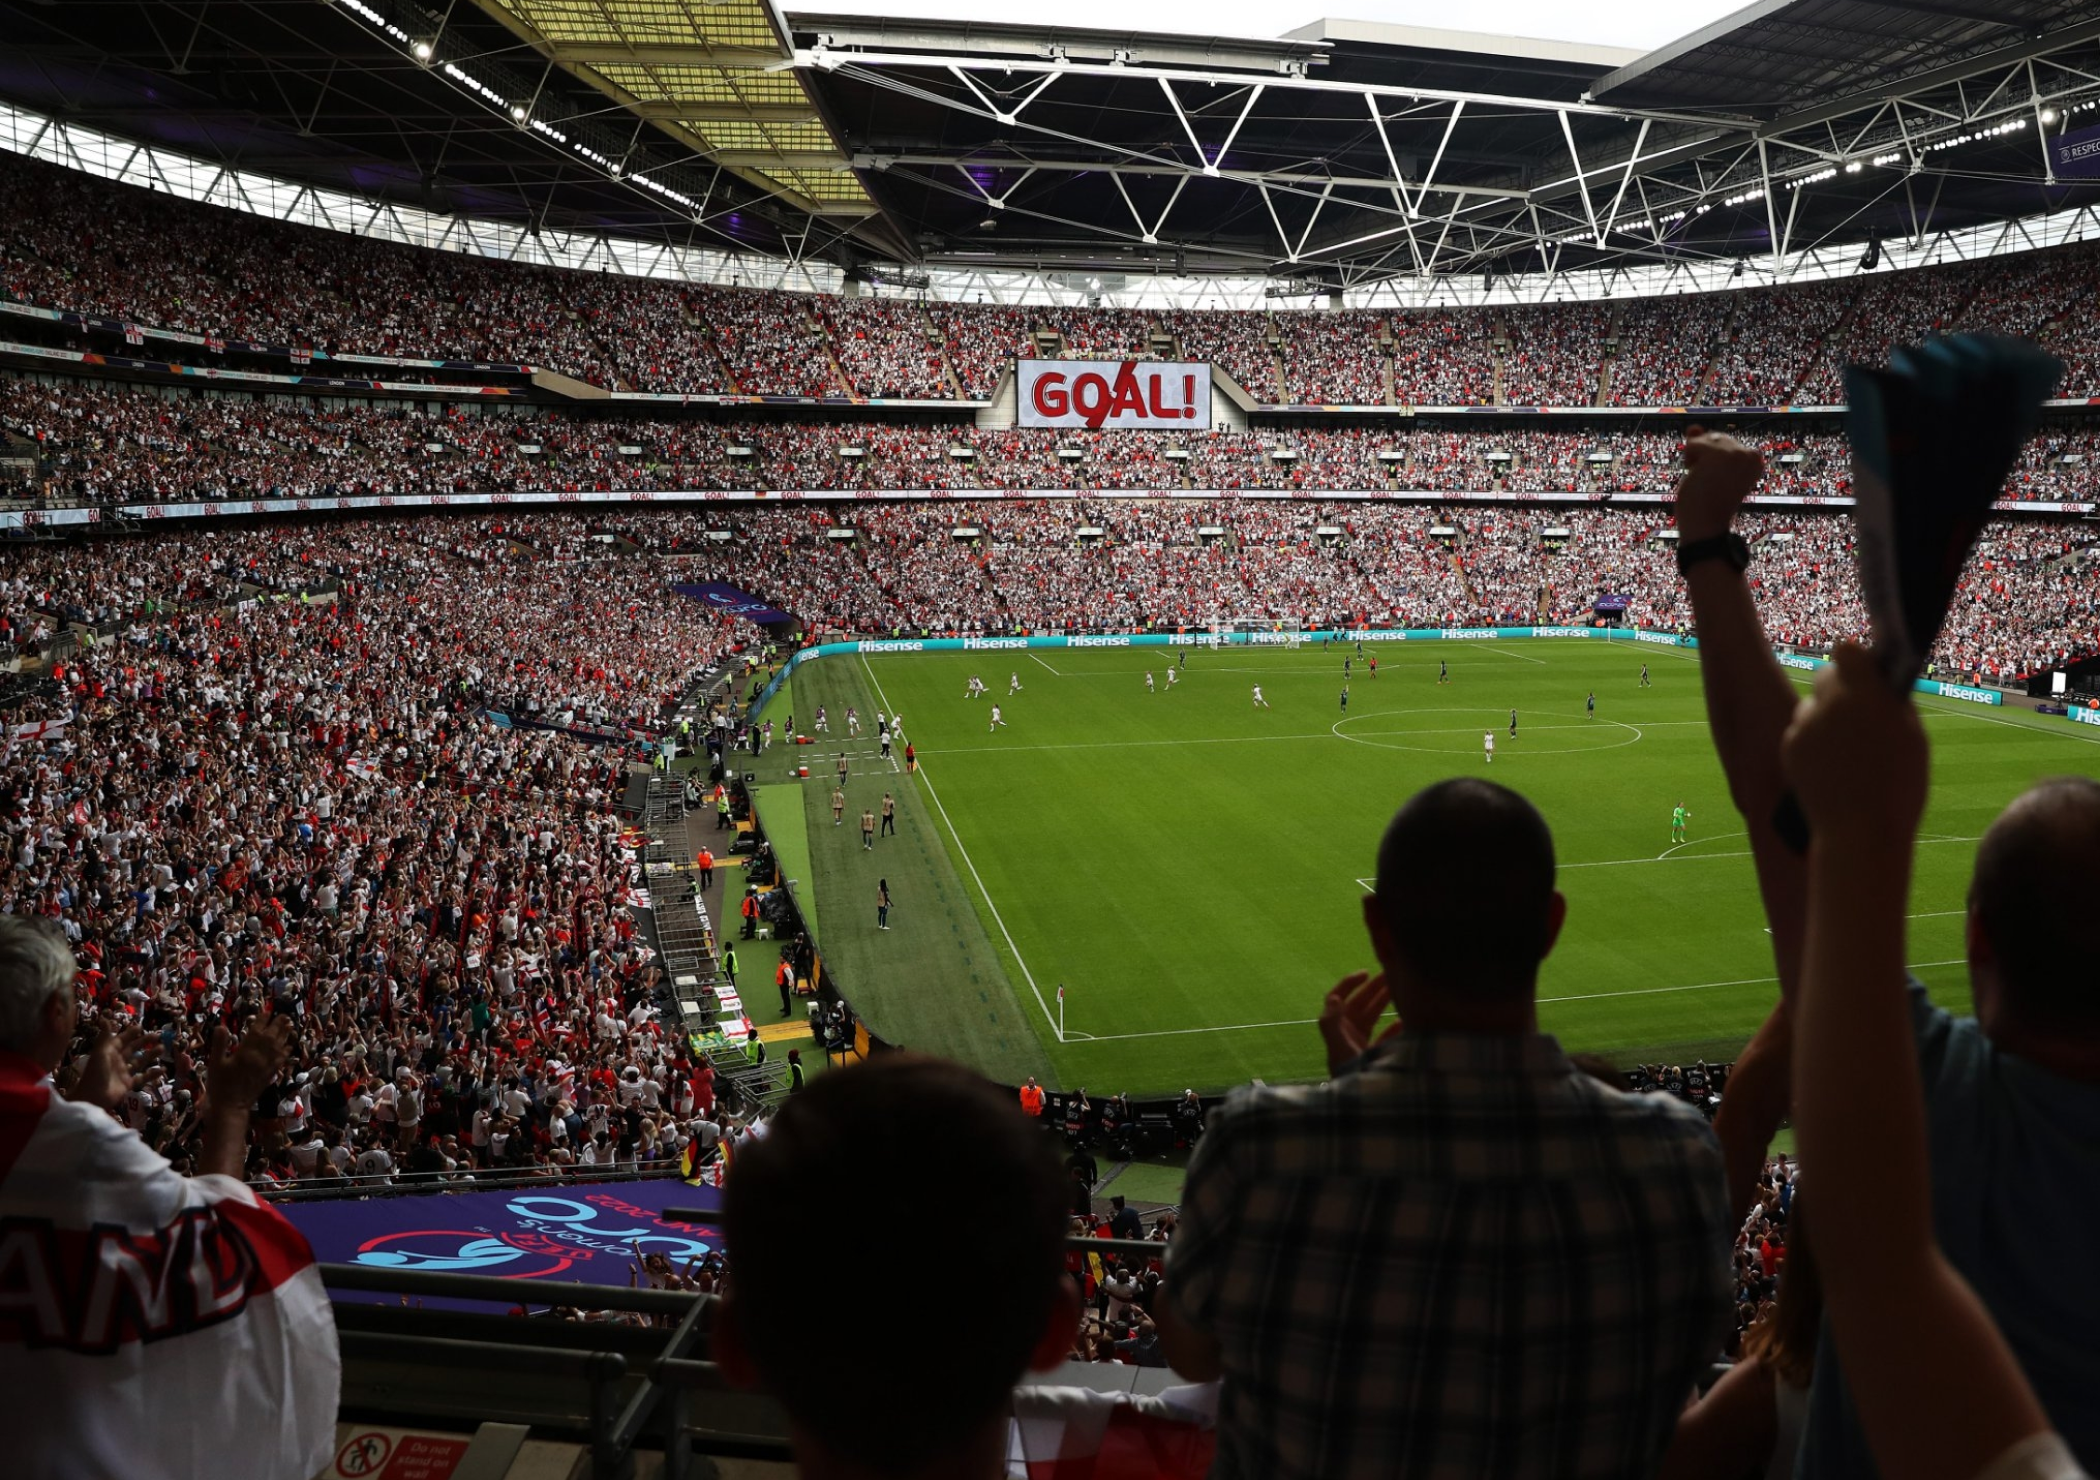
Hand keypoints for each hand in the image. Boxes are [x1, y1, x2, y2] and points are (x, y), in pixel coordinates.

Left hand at [68, 1023, 157, 1112]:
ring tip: (162, 1048)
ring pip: (139, 1061)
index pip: (121, 1040)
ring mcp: (123, 1073)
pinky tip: (162, 1069)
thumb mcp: (101, 1052)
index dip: (130, 1033)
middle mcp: (117, 1061)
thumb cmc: (96, 1072)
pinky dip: (152, 1074)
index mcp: (109, 1052)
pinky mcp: (128, 1084)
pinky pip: (142, 1077)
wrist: (93, 1097)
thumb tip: (104, 1017)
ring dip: (150, 1054)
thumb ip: (105, 1035)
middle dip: (144, 1041)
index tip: (141, 1026)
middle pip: (132, 1049)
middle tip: (157, 1035)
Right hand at [204, 1014, 292, 1116]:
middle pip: (272, 1036)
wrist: (231, 1107)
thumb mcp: (215, 1063)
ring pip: (280, 1046)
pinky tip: (289, 1047)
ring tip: (290, 1026)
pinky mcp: (271, 1074)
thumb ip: (219, 1044)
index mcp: (246, 1051)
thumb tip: (221, 1026)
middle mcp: (260, 1056)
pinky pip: (282, 1059)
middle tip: (283, 1015)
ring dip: (285, 1035)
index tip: (266, 1012)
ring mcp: (268, 1065)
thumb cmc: (220, 1084)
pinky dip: (286, 1051)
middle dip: (278, 1024)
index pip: (257, 1031)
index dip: (262, 1020)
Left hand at [1318, 971, 1396, 1076]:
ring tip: (1401, 990)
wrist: (1360, 1104)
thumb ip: (1331, 1023)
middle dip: (1375, 989)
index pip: (1337, 998)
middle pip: (1360, 1004)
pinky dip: (1394, 1028)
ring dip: (1385, 1003)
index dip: (1349, 983)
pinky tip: (1406, 1020)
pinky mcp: (1374, 1056)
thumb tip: (1334, 998)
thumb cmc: (1347, 1074)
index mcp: (1337, 1028)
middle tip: (1392, 975)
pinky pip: (1385, 1037)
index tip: (1366, 973)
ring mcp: (1361, 1044)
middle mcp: (1347, 1033)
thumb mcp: (1337, 1047)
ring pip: (1373, 1017)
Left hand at [1674, 428, 1764, 542]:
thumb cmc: (1707, 502)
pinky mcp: (1718, 454)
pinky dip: (1689, 460)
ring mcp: (1736, 453)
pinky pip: (1693, 444)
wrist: (1705, 525)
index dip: (1713, 461)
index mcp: (1756, 459)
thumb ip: (1704, 444)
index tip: (1720, 483)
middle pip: (1714, 438)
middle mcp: (1751, 454)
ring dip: (1696, 460)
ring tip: (1705, 481)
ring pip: (1703, 440)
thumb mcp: (1709, 469)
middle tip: (1710, 484)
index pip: (1724, 442)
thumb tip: (1693, 426)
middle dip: (1704, 458)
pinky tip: (1698, 477)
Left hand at [1781, 642, 1927, 840]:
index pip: (1846, 651)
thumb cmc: (1898, 787)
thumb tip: (1879, 682)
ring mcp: (1804, 725)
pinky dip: (1812, 741)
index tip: (1864, 672)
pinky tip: (1831, 765)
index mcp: (1865, 695)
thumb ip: (1892, 703)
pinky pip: (1800, 731)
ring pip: (1811, 706)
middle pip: (1825, 675)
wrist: (1859, 831)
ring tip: (1847, 749)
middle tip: (1857, 710)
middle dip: (1839, 687)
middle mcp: (1829, 704)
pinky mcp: (1788, 747)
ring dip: (1824, 716)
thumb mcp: (1914, 738)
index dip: (1855, 661)